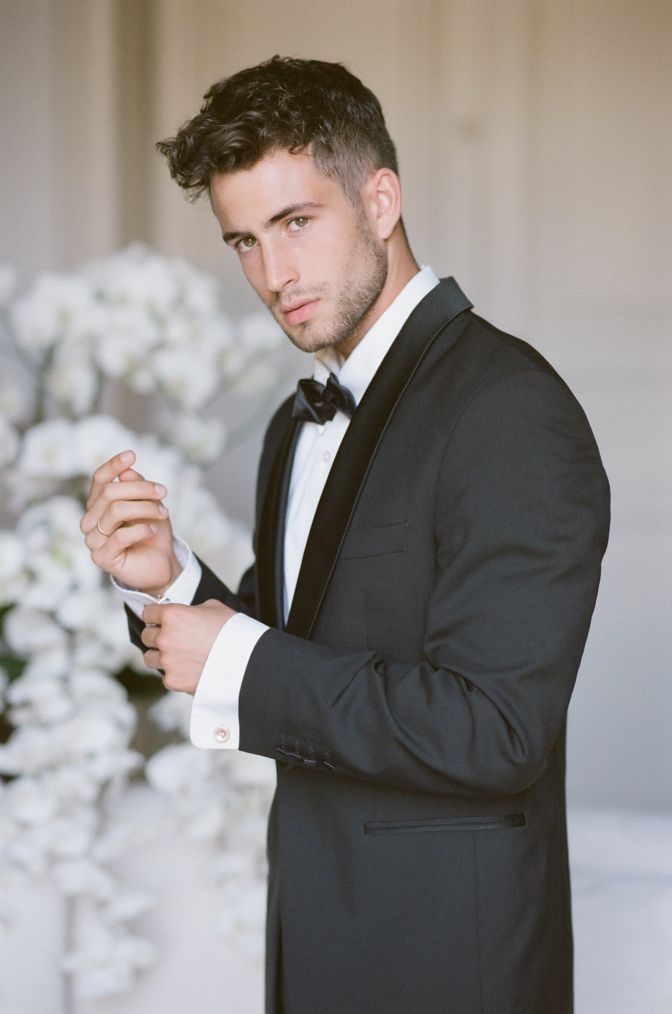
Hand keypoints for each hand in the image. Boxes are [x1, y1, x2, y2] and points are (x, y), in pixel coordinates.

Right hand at [80, 449, 180, 593]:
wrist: (161, 565)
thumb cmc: (152, 532)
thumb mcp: (149, 504)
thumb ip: (137, 488)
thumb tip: (127, 471)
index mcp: (98, 505)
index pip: (99, 480)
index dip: (113, 465)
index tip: (131, 454)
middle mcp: (91, 521)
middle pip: (110, 492)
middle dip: (140, 488)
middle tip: (163, 492)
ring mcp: (93, 540)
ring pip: (116, 511)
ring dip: (145, 507)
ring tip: (163, 511)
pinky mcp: (101, 558)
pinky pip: (121, 536)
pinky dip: (142, 528)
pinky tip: (154, 528)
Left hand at [140, 599, 235, 692]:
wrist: (246, 661)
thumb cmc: (233, 632)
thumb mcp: (213, 608)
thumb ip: (192, 609)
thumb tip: (187, 614)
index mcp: (173, 615)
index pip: (148, 613)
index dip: (156, 615)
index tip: (161, 620)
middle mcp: (165, 637)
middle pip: (146, 635)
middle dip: (157, 635)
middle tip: (173, 638)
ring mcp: (167, 660)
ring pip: (150, 657)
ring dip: (160, 655)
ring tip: (178, 655)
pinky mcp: (172, 680)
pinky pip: (165, 675)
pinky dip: (174, 672)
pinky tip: (189, 668)